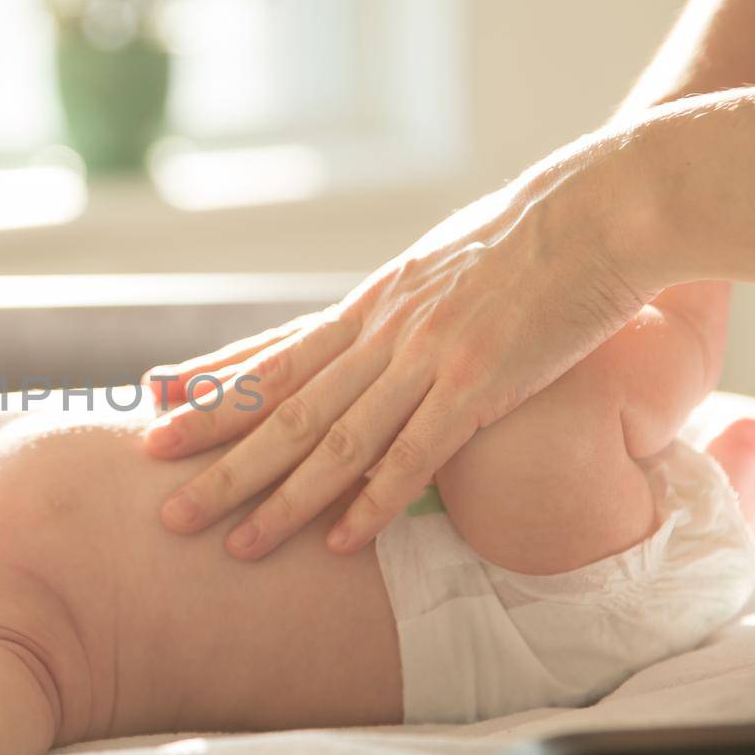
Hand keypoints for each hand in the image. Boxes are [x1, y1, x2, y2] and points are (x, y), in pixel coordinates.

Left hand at [143, 137, 657, 558]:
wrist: (602, 209)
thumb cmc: (531, 237)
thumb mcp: (441, 266)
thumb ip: (401, 308)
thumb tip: (373, 328)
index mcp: (370, 304)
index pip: (272, 354)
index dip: (210, 388)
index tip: (152, 409)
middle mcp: (382, 332)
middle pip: (283, 408)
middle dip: (219, 461)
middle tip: (164, 505)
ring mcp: (427, 357)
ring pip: (336, 440)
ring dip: (282, 499)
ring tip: (236, 545)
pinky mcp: (482, 382)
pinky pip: (417, 454)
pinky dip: (376, 501)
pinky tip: (342, 542)